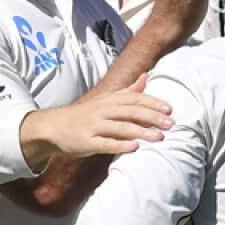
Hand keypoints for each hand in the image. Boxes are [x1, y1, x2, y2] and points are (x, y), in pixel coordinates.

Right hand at [31, 75, 174, 159]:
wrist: (53, 127)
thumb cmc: (85, 114)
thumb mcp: (106, 99)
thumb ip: (128, 91)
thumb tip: (146, 76)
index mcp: (109, 100)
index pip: (134, 98)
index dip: (152, 103)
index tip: (169, 109)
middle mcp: (102, 111)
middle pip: (130, 111)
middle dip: (152, 117)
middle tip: (170, 124)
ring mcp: (93, 126)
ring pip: (120, 128)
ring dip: (141, 132)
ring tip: (159, 137)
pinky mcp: (86, 142)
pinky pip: (105, 144)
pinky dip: (120, 145)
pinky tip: (135, 147)